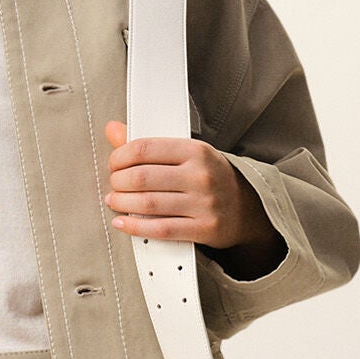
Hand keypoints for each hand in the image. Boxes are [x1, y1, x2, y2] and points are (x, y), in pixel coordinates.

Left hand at [103, 120, 277, 252]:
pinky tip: (122, 222)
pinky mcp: (203, 229)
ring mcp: (203, 204)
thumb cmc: (210, 177)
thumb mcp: (186, 154)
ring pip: (147, 204)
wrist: (247, 208)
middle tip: (114, 184)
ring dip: (121, 203)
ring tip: (114, 201)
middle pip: (141, 177)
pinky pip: (160, 229)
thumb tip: (112, 129)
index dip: (120, 156)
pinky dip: (134, 227)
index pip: (144, 148)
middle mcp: (201, 176)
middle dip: (118, 182)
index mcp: (195, 150)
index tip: (114, 163)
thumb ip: (149, 145)